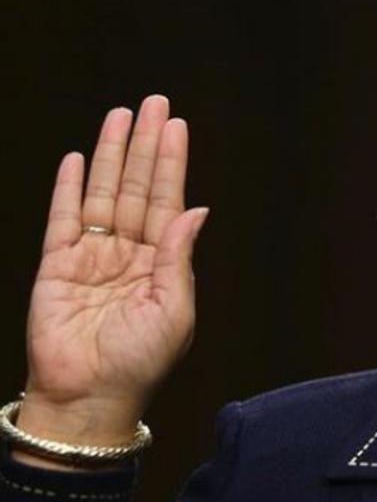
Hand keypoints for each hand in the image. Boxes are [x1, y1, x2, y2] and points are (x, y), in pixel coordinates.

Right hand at [16, 95, 208, 451]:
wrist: (89, 398)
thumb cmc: (139, 362)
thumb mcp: (173, 310)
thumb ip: (178, 257)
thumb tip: (196, 210)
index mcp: (161, 262)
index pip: (167, 200)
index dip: (171, 162)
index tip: (176, 127)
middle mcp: (129, 252)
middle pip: (138, 186)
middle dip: (145, 145)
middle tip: (153, 103)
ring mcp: (92, 256)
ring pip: (104, 193)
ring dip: (112, 154)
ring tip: (120, 116)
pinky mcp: (57, 266)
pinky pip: (63, 219)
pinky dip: (70, 188)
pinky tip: (80, 160)